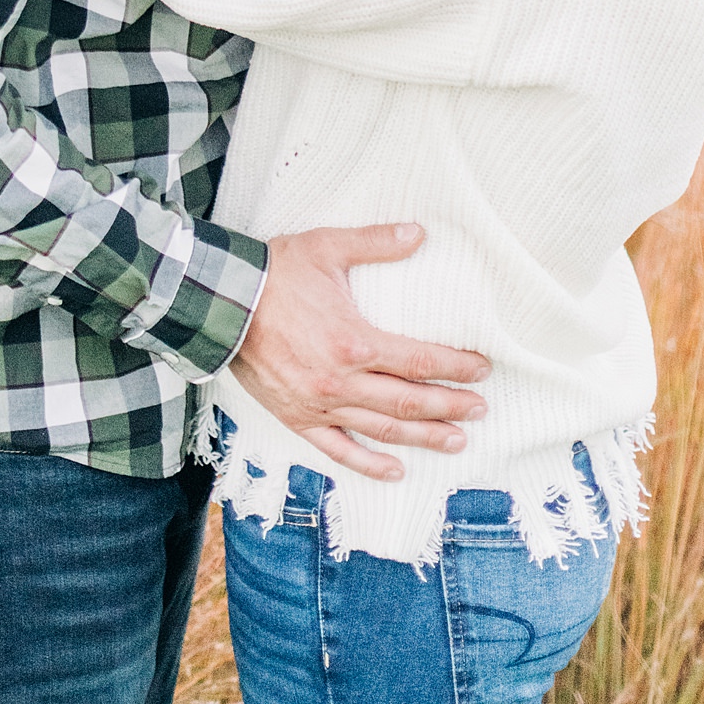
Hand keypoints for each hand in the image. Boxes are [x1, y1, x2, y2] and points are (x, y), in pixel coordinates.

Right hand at [232, 223, 489, 481]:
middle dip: (450, 406)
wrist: (220, 303)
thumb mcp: (327, 247)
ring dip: (423, 437)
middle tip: (480, 409)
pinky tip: (396, 471)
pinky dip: (369, 464)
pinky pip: (338, 450)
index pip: (419, 361)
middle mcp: (341, 381)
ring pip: (382, 430)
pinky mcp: (297, 418)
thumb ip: (376, 243)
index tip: (482, 369)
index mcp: (354, 341)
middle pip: (409, 401)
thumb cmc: (275, 274)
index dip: (456, 367)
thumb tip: (419, 232)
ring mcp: (319, 405)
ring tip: (457, 441)